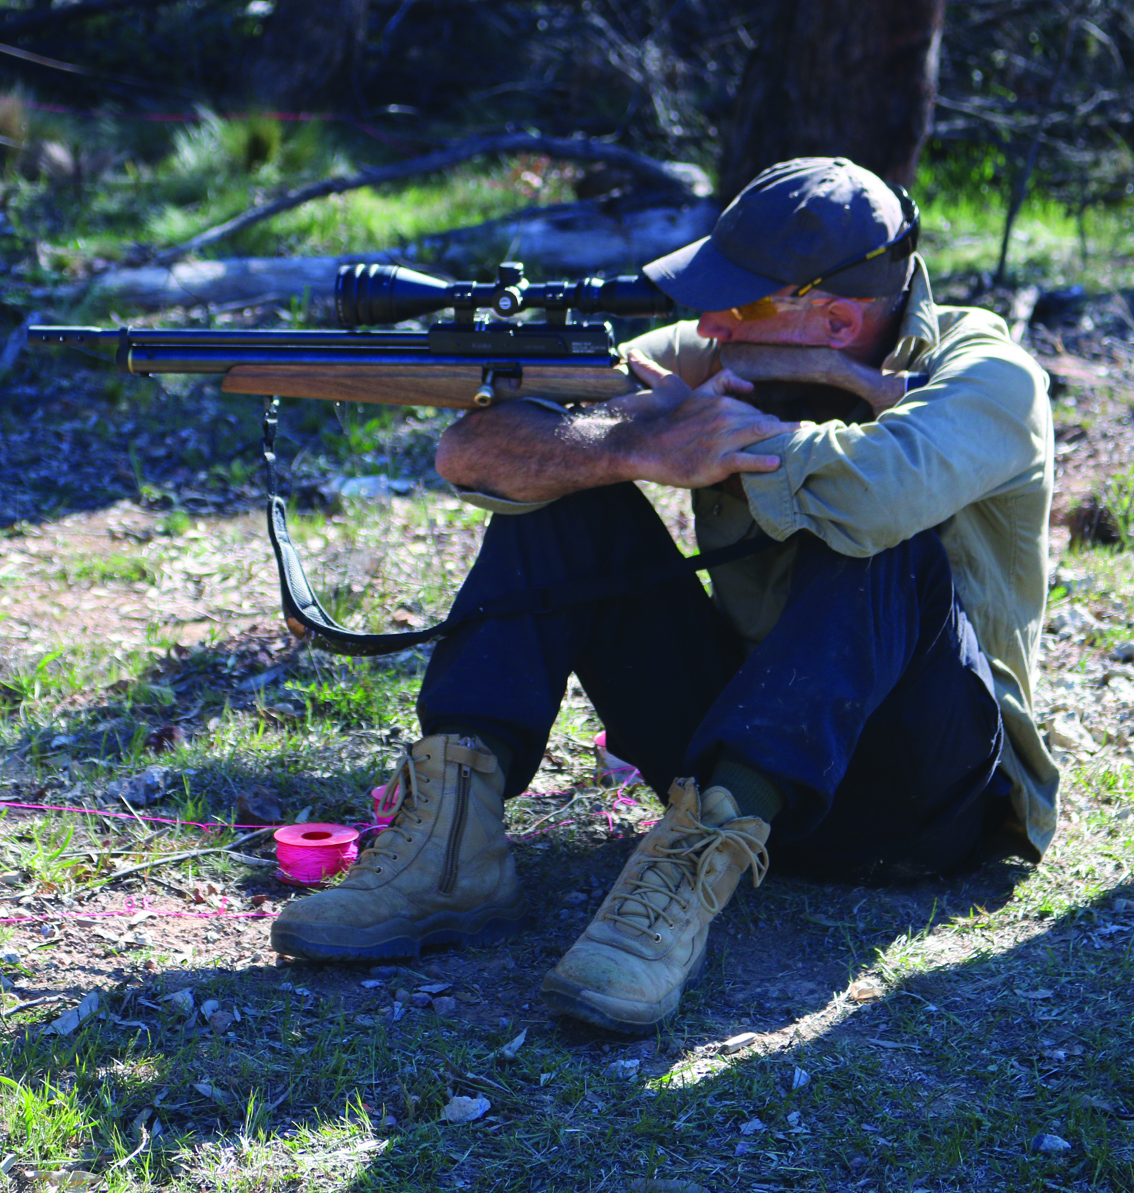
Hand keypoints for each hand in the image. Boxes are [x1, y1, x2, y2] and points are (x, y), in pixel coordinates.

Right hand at [610, 352, 799, 489]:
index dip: (770, 422)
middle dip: (786, 429)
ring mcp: (722, 441)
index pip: (756, 410)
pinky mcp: (717, 462)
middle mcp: (726, 418)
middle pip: (764, 422)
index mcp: (723, 402)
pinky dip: (764, 461)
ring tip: (806, 441)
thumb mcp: (698, 393)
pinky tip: (778, 463)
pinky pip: (747, 460)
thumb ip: (724, 382)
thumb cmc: (675, 423)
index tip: (786, 430)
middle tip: (809, 434)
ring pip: (761, 435)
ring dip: (786, 437)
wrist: (649, 446)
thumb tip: (750, 386)